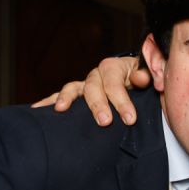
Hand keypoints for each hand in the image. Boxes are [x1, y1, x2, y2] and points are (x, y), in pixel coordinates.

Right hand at [32, 56, 150, 125]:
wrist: (139, 78)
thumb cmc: (146, 79)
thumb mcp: (151, 76)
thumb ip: (148, 76)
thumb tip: (140, 78)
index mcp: (115, 67)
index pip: (115, 83)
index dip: (122, 101)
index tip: (130, 119)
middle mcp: (97, 74)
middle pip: (93, 87)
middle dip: (98, 105)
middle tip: (105, 122)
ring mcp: (86, 83)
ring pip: (73, 89)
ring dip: (66, 99)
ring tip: (60, 110)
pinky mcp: (78, 93)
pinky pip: (62, 95)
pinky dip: (49, 101)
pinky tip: (38, 110)